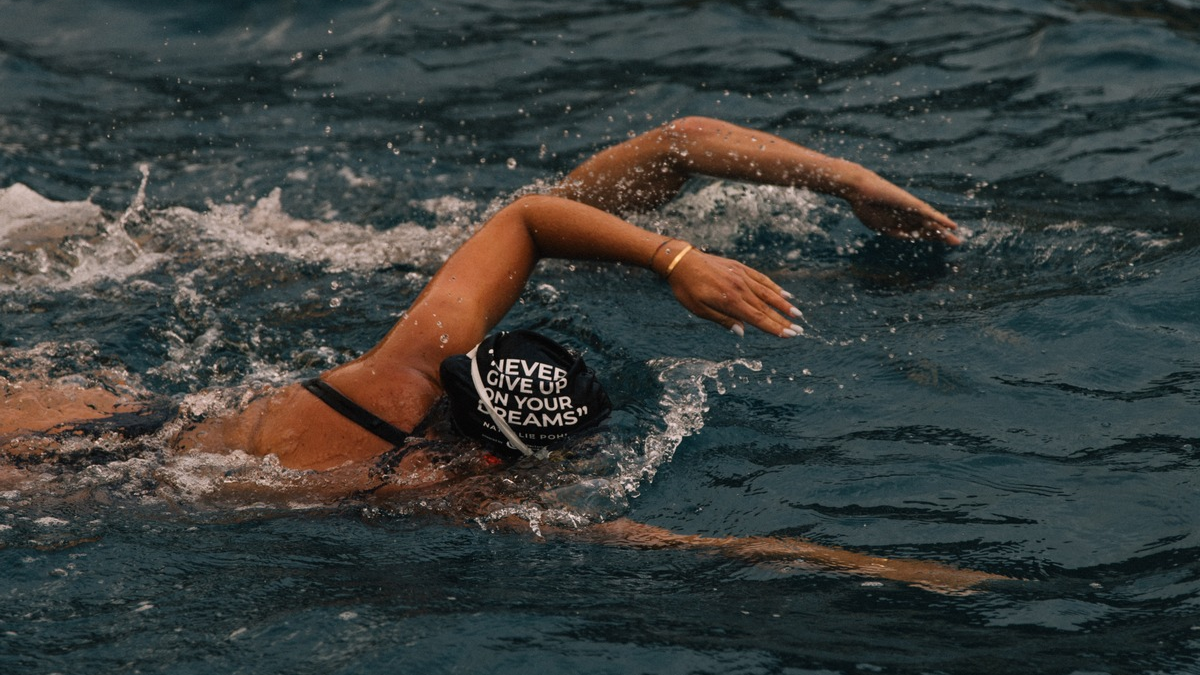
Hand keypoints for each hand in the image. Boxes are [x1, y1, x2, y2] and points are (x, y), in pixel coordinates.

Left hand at [665, 250, 802, 337]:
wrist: (681, 260)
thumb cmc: (687, 289)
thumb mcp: (699, 309)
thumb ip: (722, 320)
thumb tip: (742, 332)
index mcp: (730, 301)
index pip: (757, 318)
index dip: (774, 328)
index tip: (789, 335)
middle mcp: (740, 288)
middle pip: (766, 308)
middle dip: (784, 320)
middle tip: (799, 330)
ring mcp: (742, 276)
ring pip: (768, 292)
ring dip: (783, 304)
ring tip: (797, 314)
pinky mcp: (740, 268)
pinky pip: (761, 279)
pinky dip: (774, 287)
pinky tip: (783, 294)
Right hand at [845, 172, 961, 244]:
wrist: (860, 191)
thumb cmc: (865, 207)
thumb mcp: (881, 227)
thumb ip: (896, 233)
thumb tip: (912, 237)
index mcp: (900, 222)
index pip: (920, 231)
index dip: (930, 237)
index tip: (940, 242)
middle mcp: (909, 216)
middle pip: (929, 228)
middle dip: (941, 236)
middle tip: (956, 242)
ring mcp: (911, 210)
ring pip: (931, 223)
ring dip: (944, 230)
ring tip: (956, 239)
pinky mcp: (912, 205)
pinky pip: (930, 214)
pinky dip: (941, 220)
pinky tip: (952, 226)